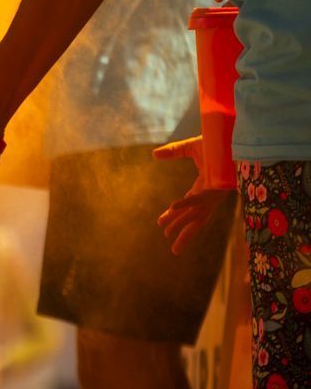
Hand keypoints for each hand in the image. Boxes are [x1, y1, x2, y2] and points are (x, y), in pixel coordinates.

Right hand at [152, 136, 234, 254]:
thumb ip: (172, 152)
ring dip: (182, 226)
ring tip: (168, 236)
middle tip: (174, 251)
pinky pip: (199, 197)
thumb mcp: (190, 147)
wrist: (235, 137)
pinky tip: (172, 208)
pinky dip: (186, 203)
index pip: (188, 206)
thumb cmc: (220, 141)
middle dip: (184, 234)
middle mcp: (210, 193)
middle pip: (195, 218)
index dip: (175, 217)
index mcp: (205, 186)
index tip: (162, 225)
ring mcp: (215, 192)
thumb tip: (154, 154)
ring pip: (197, 213)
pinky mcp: (218, 186)